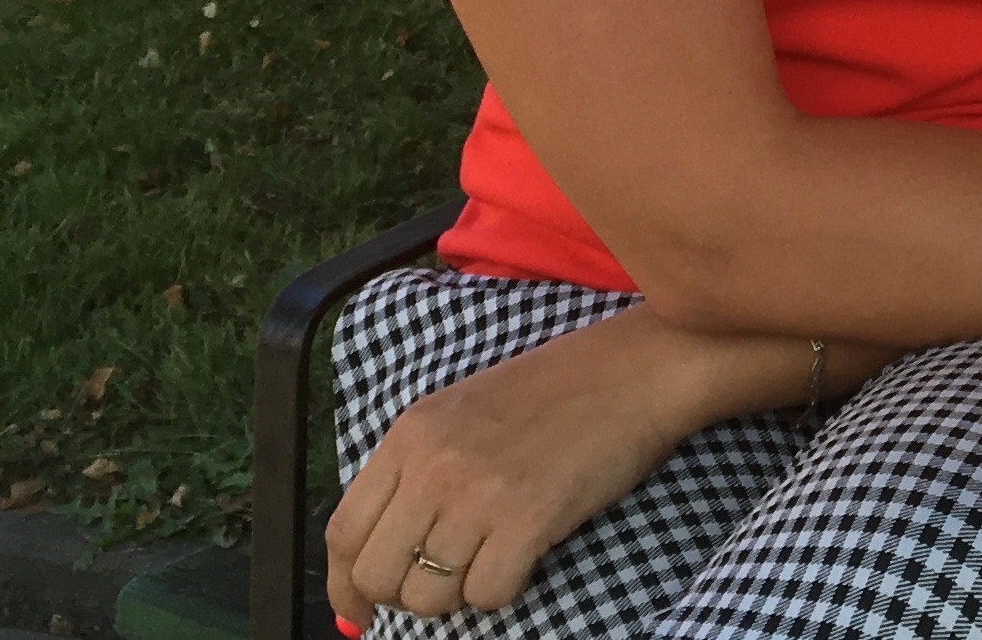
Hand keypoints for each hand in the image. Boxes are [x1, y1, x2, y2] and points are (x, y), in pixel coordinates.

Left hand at [326, 308, 725, 626]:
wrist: (637, 370)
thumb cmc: (559, 392)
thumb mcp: (464, 414)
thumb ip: (419, 471)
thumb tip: (382, 556)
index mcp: (411, 435)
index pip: (344, 531)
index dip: (344, 585)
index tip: (357, 612)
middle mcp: (433, 465)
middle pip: (378, 574)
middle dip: (403, 597)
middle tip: (440, 586)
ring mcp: (477, 493)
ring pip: (428, 594)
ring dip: (456, 596)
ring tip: (490, 563)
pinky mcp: (526, 519)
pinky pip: (486, 594)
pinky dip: (502, 591)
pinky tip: (524, 559)